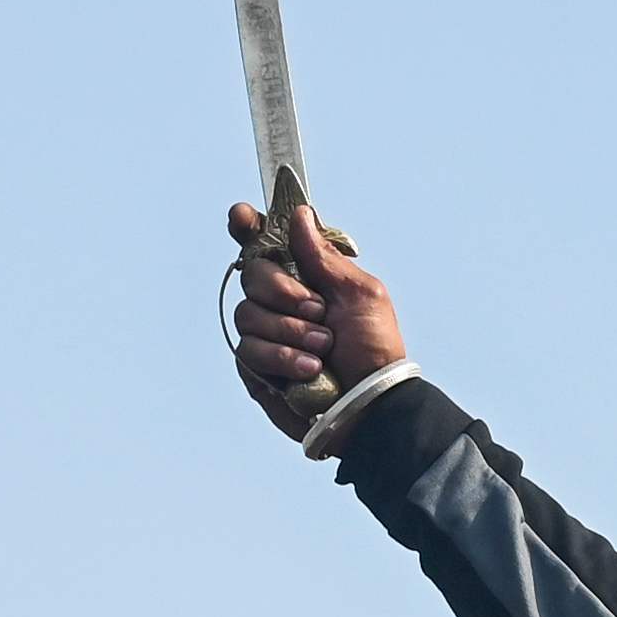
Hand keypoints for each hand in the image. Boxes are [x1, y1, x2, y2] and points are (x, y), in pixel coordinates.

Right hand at [226, 201, 402, 435]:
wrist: (370, 401)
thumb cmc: (373, 349)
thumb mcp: (359, 294)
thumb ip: (324, 258)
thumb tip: (300, 214)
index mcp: (307, 276)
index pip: (265, 242)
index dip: (247, 226)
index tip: (242, 218)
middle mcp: (280, 301)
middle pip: (252, 273)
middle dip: (285, 292)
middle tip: (319, 311)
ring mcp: (265, 333)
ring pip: (248, 313)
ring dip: (290, 330)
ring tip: (323, 348)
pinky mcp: (256, 366)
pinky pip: (248, 348)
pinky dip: (282, 357)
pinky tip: (310, 369)